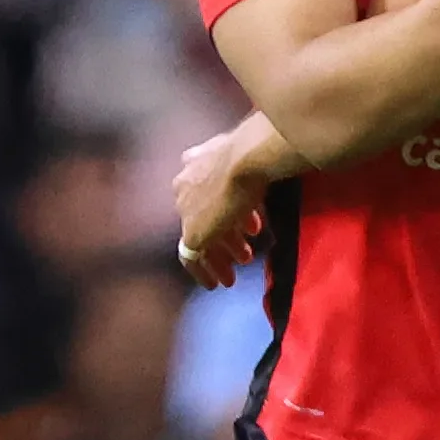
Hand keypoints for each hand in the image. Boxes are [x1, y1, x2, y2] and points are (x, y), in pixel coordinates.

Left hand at [173, 129, 273, 286]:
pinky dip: (205, 271)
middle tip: (244, 253)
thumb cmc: (255, 156)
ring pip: (202, 237)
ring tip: (243, 263)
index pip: (204, 194)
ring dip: (222, 254)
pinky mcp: (192, 233)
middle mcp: (184, 185)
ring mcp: (187, 211)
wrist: (245, 161)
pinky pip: (192, 258)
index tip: (243, 228)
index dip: (224, 211)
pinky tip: (216, 283)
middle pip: (201, 217)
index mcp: (193, 164)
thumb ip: (242, 169)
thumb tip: (255, 182)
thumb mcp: (247, 161)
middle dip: (225, 236)